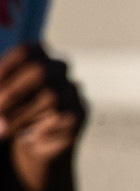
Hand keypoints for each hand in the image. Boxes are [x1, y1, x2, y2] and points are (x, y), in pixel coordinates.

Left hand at [0, 45, 84, 190]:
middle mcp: (57, 69)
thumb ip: (0, 96)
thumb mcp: (1, 99)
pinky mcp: (80, 113)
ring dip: (23, 115)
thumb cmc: (10, 109)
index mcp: (35, 57)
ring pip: (53, 98)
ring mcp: (71, 91)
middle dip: (14, 92)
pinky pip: (66, 118)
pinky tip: (31, 137)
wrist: (31, 139)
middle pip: (41, 72)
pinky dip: (44, 129)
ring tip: (5, 129)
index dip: (8, 66)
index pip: (27, 52)